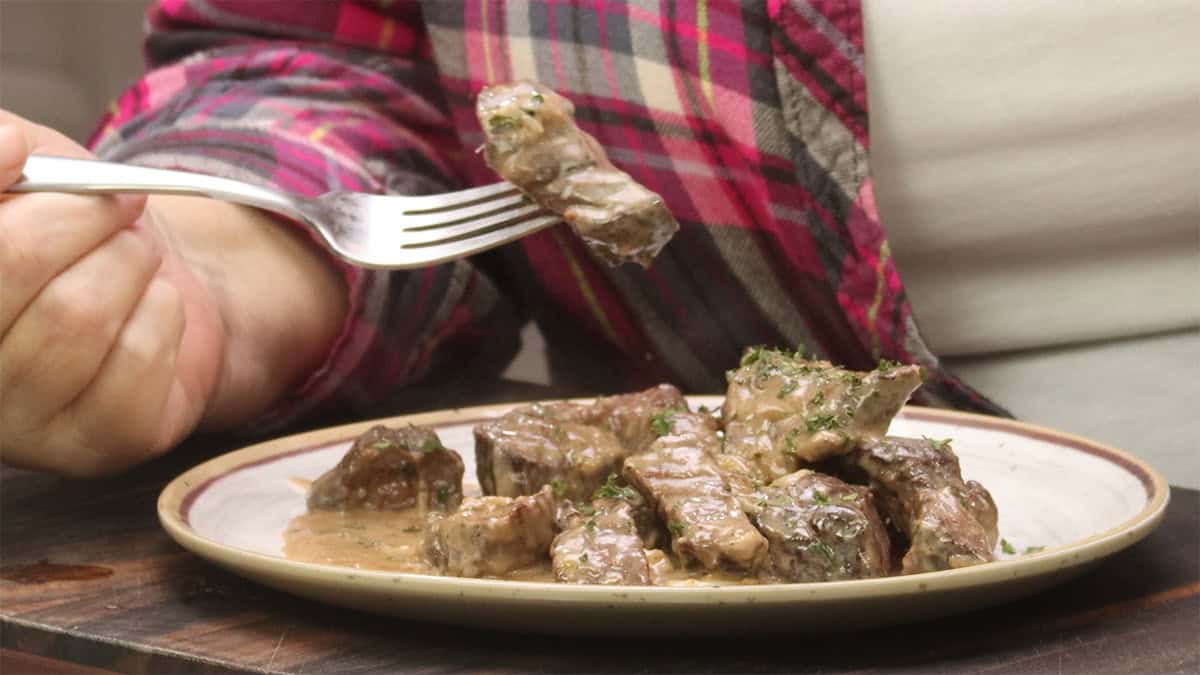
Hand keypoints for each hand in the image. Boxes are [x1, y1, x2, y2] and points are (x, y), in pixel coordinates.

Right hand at [0, 110, 225, 476]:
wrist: (158, 294)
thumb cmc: (77, 230)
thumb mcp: (32, 165)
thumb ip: (3, 146)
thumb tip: (5, 147)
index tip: (22, 153)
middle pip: (11, 263)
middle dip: (82, 217)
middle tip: (119, 207)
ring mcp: (14, 425)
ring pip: (78, 313)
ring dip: (130, 266)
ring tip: (136, 261)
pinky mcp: (88, 447)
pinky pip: (136, 355)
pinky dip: (162, 313)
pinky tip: (153, 312)